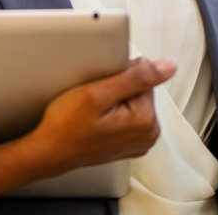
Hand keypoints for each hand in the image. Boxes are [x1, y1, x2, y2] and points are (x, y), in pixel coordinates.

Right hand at [24, 57, 176, 176]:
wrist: (49, 151)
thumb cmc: (66, 126)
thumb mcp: (98, 93)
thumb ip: (136, 77)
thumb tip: (169, 66)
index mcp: (146, 122)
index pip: (143, 77)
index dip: (117, 78)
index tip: (100, 92)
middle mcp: (149, 134)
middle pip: (140, 90)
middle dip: (116, 90)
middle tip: (94, 103)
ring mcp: (140, 141)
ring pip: (132, 101)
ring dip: (113, 101)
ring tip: (94, 113)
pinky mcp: (130, 143)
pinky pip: (127, 115)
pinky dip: (113, 113)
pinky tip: (97, 120)